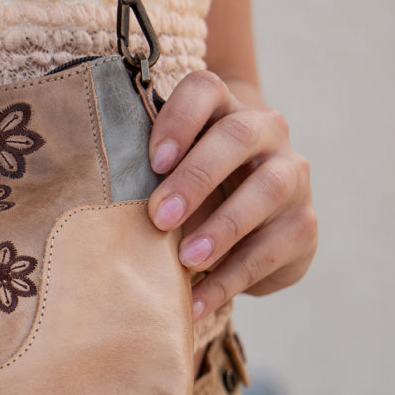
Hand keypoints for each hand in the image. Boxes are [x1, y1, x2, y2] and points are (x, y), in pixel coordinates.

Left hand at [146, 70, 317, 319]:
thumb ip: (142, 177)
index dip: (179, 120)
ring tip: (187, 261)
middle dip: (196, 177)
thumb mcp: (168, 179)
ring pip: (267, 190)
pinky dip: (230, 280)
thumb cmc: (192, 194)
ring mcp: (291, 175)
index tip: (152, 161)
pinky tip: (196, 304)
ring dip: (223, 227)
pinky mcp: (303, 225)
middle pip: (237, 136)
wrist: (254, 226)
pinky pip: (271, 250)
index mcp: (223, 109)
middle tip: (159, 217)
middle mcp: (265, 132)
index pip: (205, 90)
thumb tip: (91, 206)